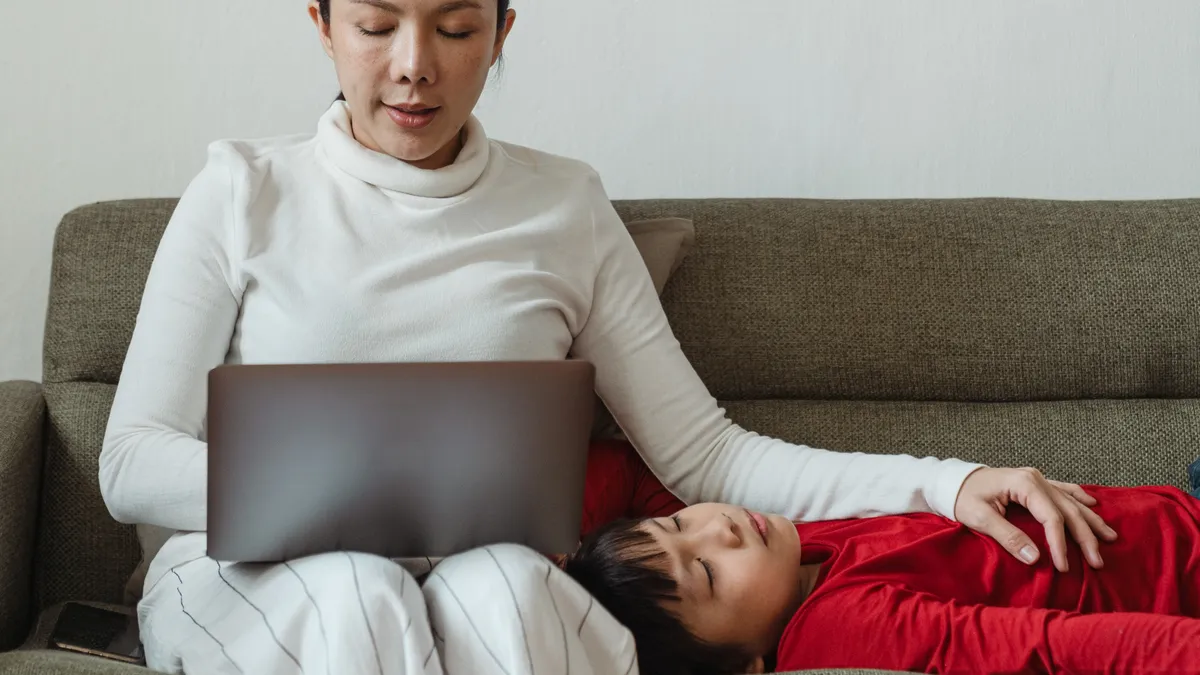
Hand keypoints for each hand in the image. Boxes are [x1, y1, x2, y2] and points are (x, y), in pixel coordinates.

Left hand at [953, 467, 1118, 571]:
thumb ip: (1008, 536)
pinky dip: (1079, 499)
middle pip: (1068, 510)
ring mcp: (1037, 479)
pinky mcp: (1035, 483)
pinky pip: (1064, 490)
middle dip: (1085, 537)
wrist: (953, 481)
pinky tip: (1093, 506)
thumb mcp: (980, 518)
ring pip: (1071, 501)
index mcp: (1023, 484)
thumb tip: (1035, 559)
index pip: (1051, 517)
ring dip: (1090, 520)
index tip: (1064, 566)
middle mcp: (1035, 478)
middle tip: (1098, 561)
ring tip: (1110, 537)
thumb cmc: (963, 497)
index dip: (1060, 543)